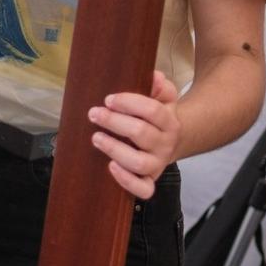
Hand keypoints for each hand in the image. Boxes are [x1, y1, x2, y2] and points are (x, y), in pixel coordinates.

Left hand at [89, 69, 181, 199]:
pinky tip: (110, 167)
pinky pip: (143, 189)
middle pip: (142, 134)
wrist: (171, 143)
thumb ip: (159, 86)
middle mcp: (165, 144)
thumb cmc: (158, 118)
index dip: (129, 103)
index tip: (109, 99)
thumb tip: (154, 76)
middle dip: (115, 122)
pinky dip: (127, 181)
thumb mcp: (163, 99)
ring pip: (139, 163)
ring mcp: (157, 164)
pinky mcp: (149, 180)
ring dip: (115, 149)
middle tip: (94, 114)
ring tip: (96, 138)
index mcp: (170, 121)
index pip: (153, 111)